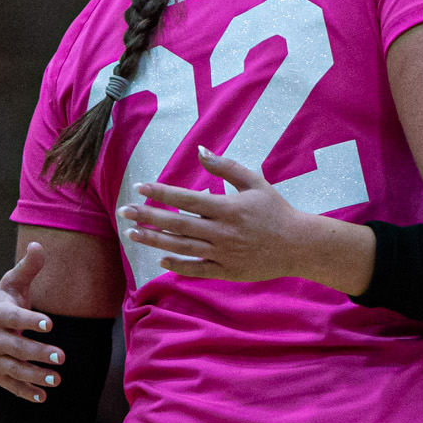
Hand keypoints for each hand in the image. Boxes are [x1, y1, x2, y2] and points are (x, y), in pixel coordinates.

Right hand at [0, 244, 66, 402]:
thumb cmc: (4, 302)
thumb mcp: (12, 283)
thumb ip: (28, 267)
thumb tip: (39, 244)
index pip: (12, 318)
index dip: (29, 321)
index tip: (50, 324)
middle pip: (15, 348)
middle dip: (38, 353)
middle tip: (62, 357)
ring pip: (13, 369)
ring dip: (34, 376)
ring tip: (57, 380)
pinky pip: (10, 386)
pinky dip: (25, 392)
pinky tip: (43, 397)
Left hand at [121, 148, 372, 292]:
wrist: (299, 245)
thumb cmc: (276, 210)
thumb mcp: (255, 183)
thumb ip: (226, 167)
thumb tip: (201, 151)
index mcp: (228, 208)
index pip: (186, 198)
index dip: (161, 192)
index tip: (139, 187)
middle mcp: (222, 232)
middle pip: (177, 224)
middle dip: (147, 217)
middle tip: (124, 211)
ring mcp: (223, 254)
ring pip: (181, 247)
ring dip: (155, 240)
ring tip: (133, 234)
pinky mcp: (227, 271)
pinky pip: (196, 269)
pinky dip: (177, 265)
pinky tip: (161, 258)